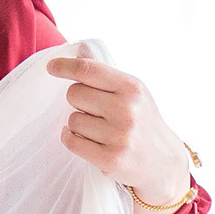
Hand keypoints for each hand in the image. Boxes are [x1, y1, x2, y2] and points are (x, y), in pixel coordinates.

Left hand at [44, 54, 192, 213]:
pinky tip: (84, 139)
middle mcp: (127, 110)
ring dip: (78, 124)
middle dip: (77, 100)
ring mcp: (119, 136)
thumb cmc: (142, 121)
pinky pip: (71, 141)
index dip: (64, 66)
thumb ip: (106, 74)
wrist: (163, 161)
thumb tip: (78, 52)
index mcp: (132, 88)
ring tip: (97, 129)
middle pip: (74, 94)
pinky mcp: (110, 159)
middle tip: (93, 110)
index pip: (88, 70)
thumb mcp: (133, 92)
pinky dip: (71, 138)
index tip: (51, 67)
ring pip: (72, 120)